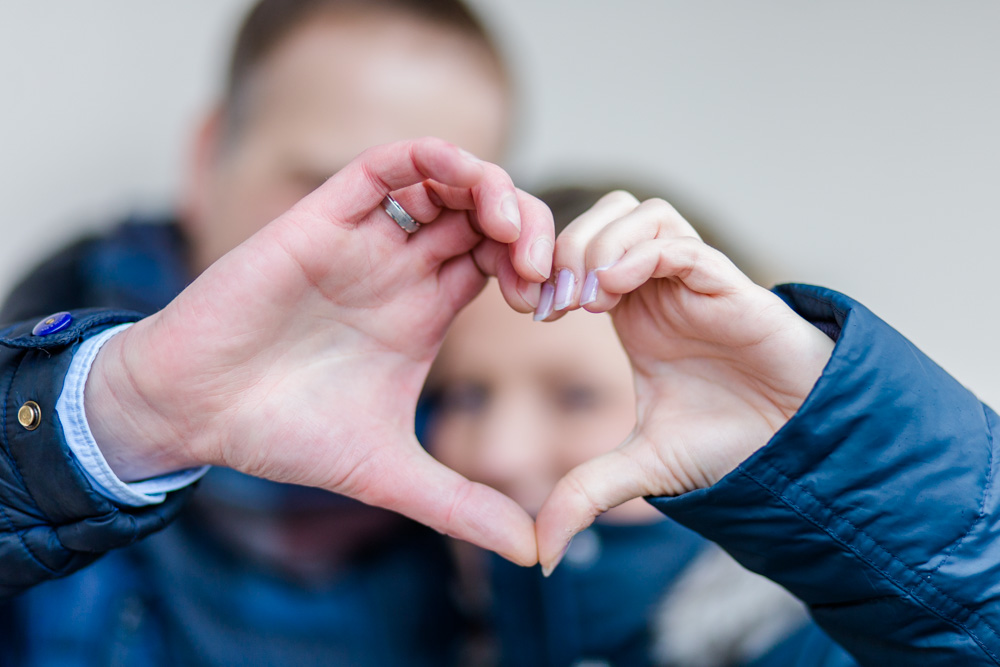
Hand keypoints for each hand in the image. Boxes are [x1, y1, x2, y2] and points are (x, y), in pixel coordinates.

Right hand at [85, 138, 553, 565]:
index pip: (501, 263)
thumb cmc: (283, 434)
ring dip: (491, 188)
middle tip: (539, 269)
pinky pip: (385, 167)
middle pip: (485, 217)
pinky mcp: (323, 220)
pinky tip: (463, 186)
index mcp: (423, 314)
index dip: (539, 271)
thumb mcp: (390, 472)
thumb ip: (461, 506)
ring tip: (510, 229)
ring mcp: (365, 242)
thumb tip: (533, 554)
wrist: (194, 413)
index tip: (553, 306)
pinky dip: (431, 160)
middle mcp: (400, 270)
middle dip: (528, 227)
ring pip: (444, 181)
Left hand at [533, 191, 833, 573]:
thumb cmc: (728, 447)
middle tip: (554, 299)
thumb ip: (586, 495)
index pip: (580, 252)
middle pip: (604, 216)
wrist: (795, 453)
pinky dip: (643, 253)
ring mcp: (694, 282)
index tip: (531, 311)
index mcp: (633, 312)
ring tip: (587, 299)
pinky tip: (615, 292)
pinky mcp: (730, 286)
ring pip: (641, 214)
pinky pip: (680, 243)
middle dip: (566, 245)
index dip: (547, 268)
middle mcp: (660, 288)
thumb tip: (542, 556)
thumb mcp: (641, 470)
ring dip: (601, 243)